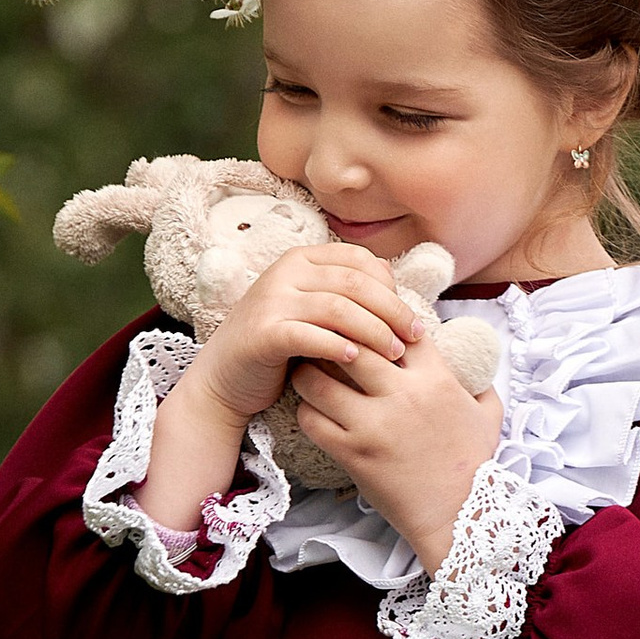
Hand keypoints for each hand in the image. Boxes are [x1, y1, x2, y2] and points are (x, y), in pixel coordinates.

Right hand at [188, 242, 429, 425]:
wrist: (225, 379)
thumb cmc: (280, 347)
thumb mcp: (314, 311)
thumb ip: (346, 295)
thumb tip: (395, 286)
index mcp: (301, 259)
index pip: (360, 261)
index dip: (392, 289)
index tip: (412, 320)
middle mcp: (284, 272)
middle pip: (354, 283)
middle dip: (392, 311)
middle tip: (414, 338)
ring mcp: (271, 300)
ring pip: (337, 308)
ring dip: (373, 331)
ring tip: (394, 353)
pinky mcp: (262, 333)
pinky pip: (309, 335)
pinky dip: (337, 346)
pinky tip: (356, 359)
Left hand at [289, 321, 503, 573]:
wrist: (460, 515)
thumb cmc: (475, 464)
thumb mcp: (489, 415)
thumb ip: (481, 383)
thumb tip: (476, 363)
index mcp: (436, 379)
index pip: (397, 327)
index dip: (376, 318)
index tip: (363, 321)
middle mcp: (403, 395)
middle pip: (351, 343)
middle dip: (333, 337)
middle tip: (319, 337)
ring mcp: (374, 424)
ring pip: (318, 380)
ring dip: (307, 372)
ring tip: (305, 371)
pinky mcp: (353, 452)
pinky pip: (312, 419)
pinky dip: (306, 410)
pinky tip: (312, 409)